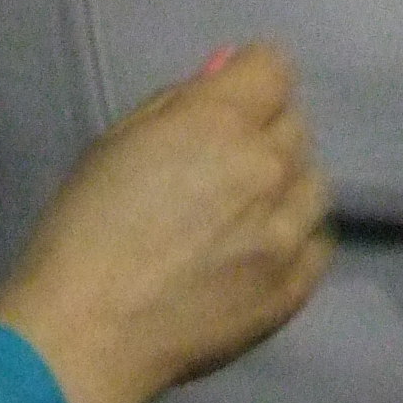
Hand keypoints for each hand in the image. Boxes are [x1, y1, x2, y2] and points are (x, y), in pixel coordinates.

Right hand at [0, 43, 329, 402]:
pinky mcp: (295, 287)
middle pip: (293, 124)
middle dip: (260, 133)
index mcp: (221, 123)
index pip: (273, 68)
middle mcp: (267, 167)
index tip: (224, 106)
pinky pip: (318, 240)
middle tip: (217, 168)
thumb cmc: (83, 228)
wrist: (86, 334)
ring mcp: (288, 231)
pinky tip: (257, 250)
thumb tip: (226, 72)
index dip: (247, 82)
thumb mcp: (118, 140)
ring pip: (312, 181)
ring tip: (240, 214)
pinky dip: (295, 237)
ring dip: (283, 185)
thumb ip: (180, 102)